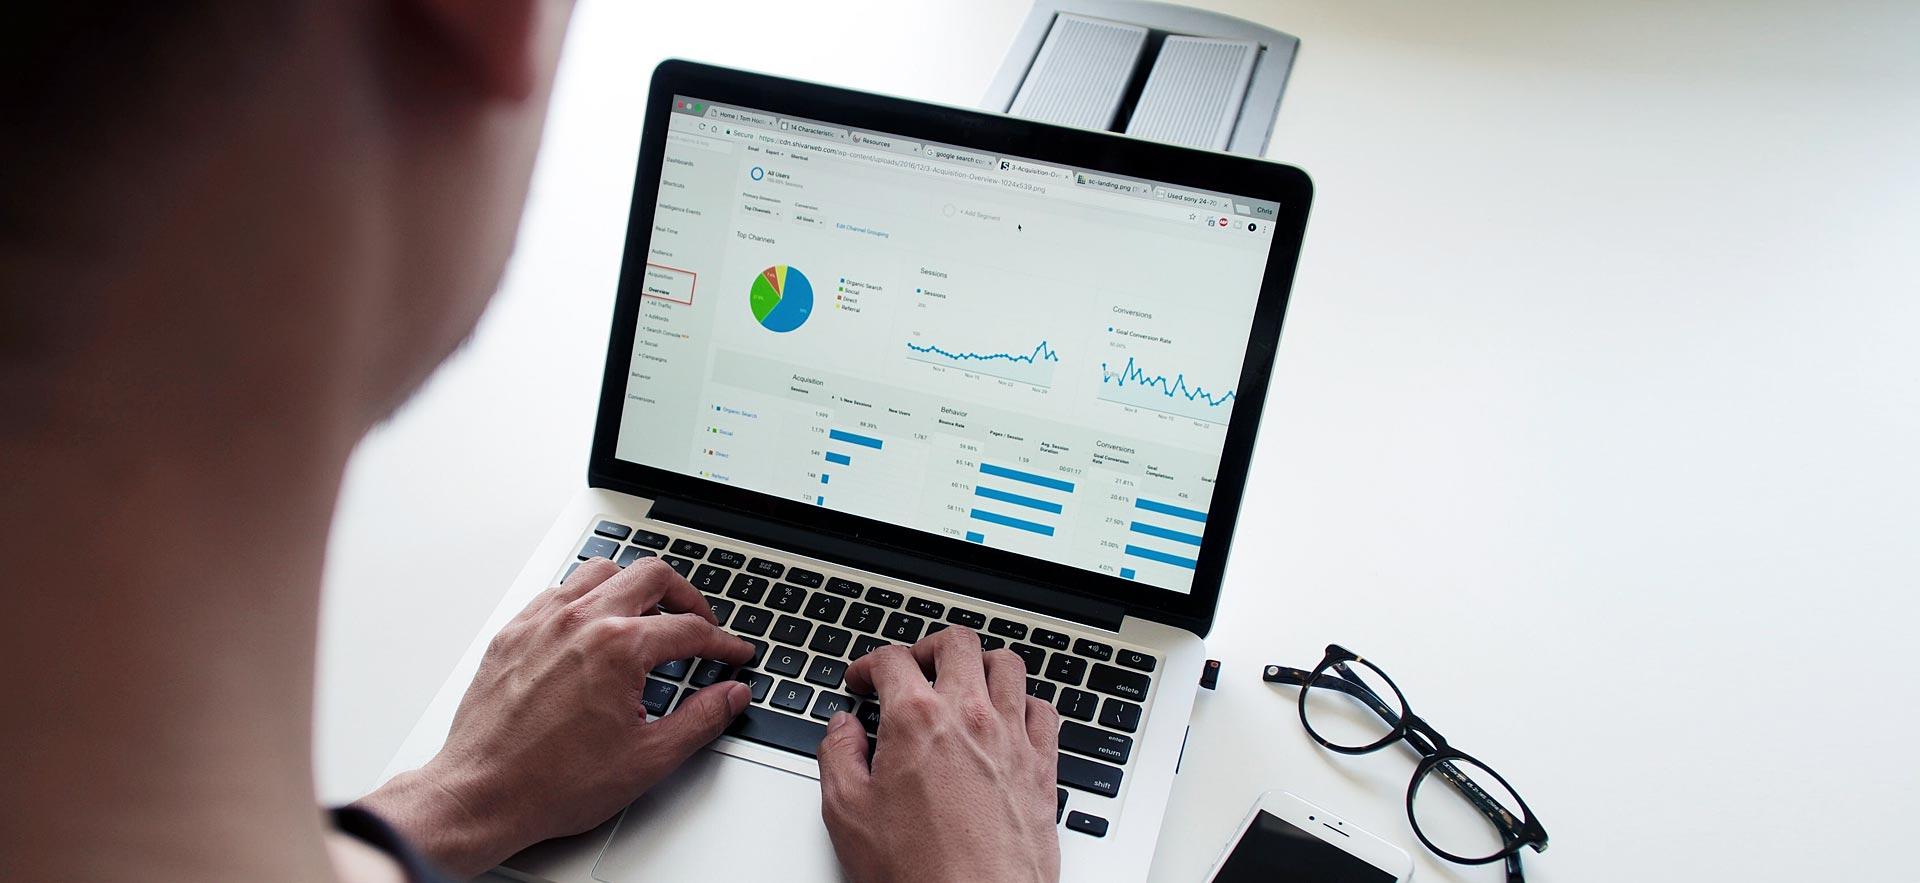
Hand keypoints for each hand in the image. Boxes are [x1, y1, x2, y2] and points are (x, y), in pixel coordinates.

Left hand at [357, 557, 753, 876]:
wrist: (483, 795)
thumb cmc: (552, 783)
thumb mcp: (647, 759)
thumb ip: (701, 719)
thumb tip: (731, 695)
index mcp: (619, 648)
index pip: (689, 629)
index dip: (722, 643)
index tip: (732, 654)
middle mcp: (580, 622)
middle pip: (651, 576)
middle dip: (687, 597)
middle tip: (700, 623)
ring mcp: (542, 622)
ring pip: (601, 571)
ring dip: (633, 586)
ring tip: (647, 614)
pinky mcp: (513, 633)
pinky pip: (557, 591)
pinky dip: (585, 599)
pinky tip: (592, 625)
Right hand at [817, 627, 1061, 882]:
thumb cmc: (918, 871)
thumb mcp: (847, 813)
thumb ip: (837, 756)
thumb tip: (842, 729)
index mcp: (917, 720)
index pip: (892, 661)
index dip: (869, 664)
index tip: (863, 680)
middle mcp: (970, 716)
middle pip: (957, 644)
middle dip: (927, 648)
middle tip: (913, 669)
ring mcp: (1012, 738)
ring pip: (1007, 665)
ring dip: (981, 664)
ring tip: (963, 681)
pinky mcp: (1043, 766)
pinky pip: (1044, 710)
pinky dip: (1025, 702)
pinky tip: (1009, 717)